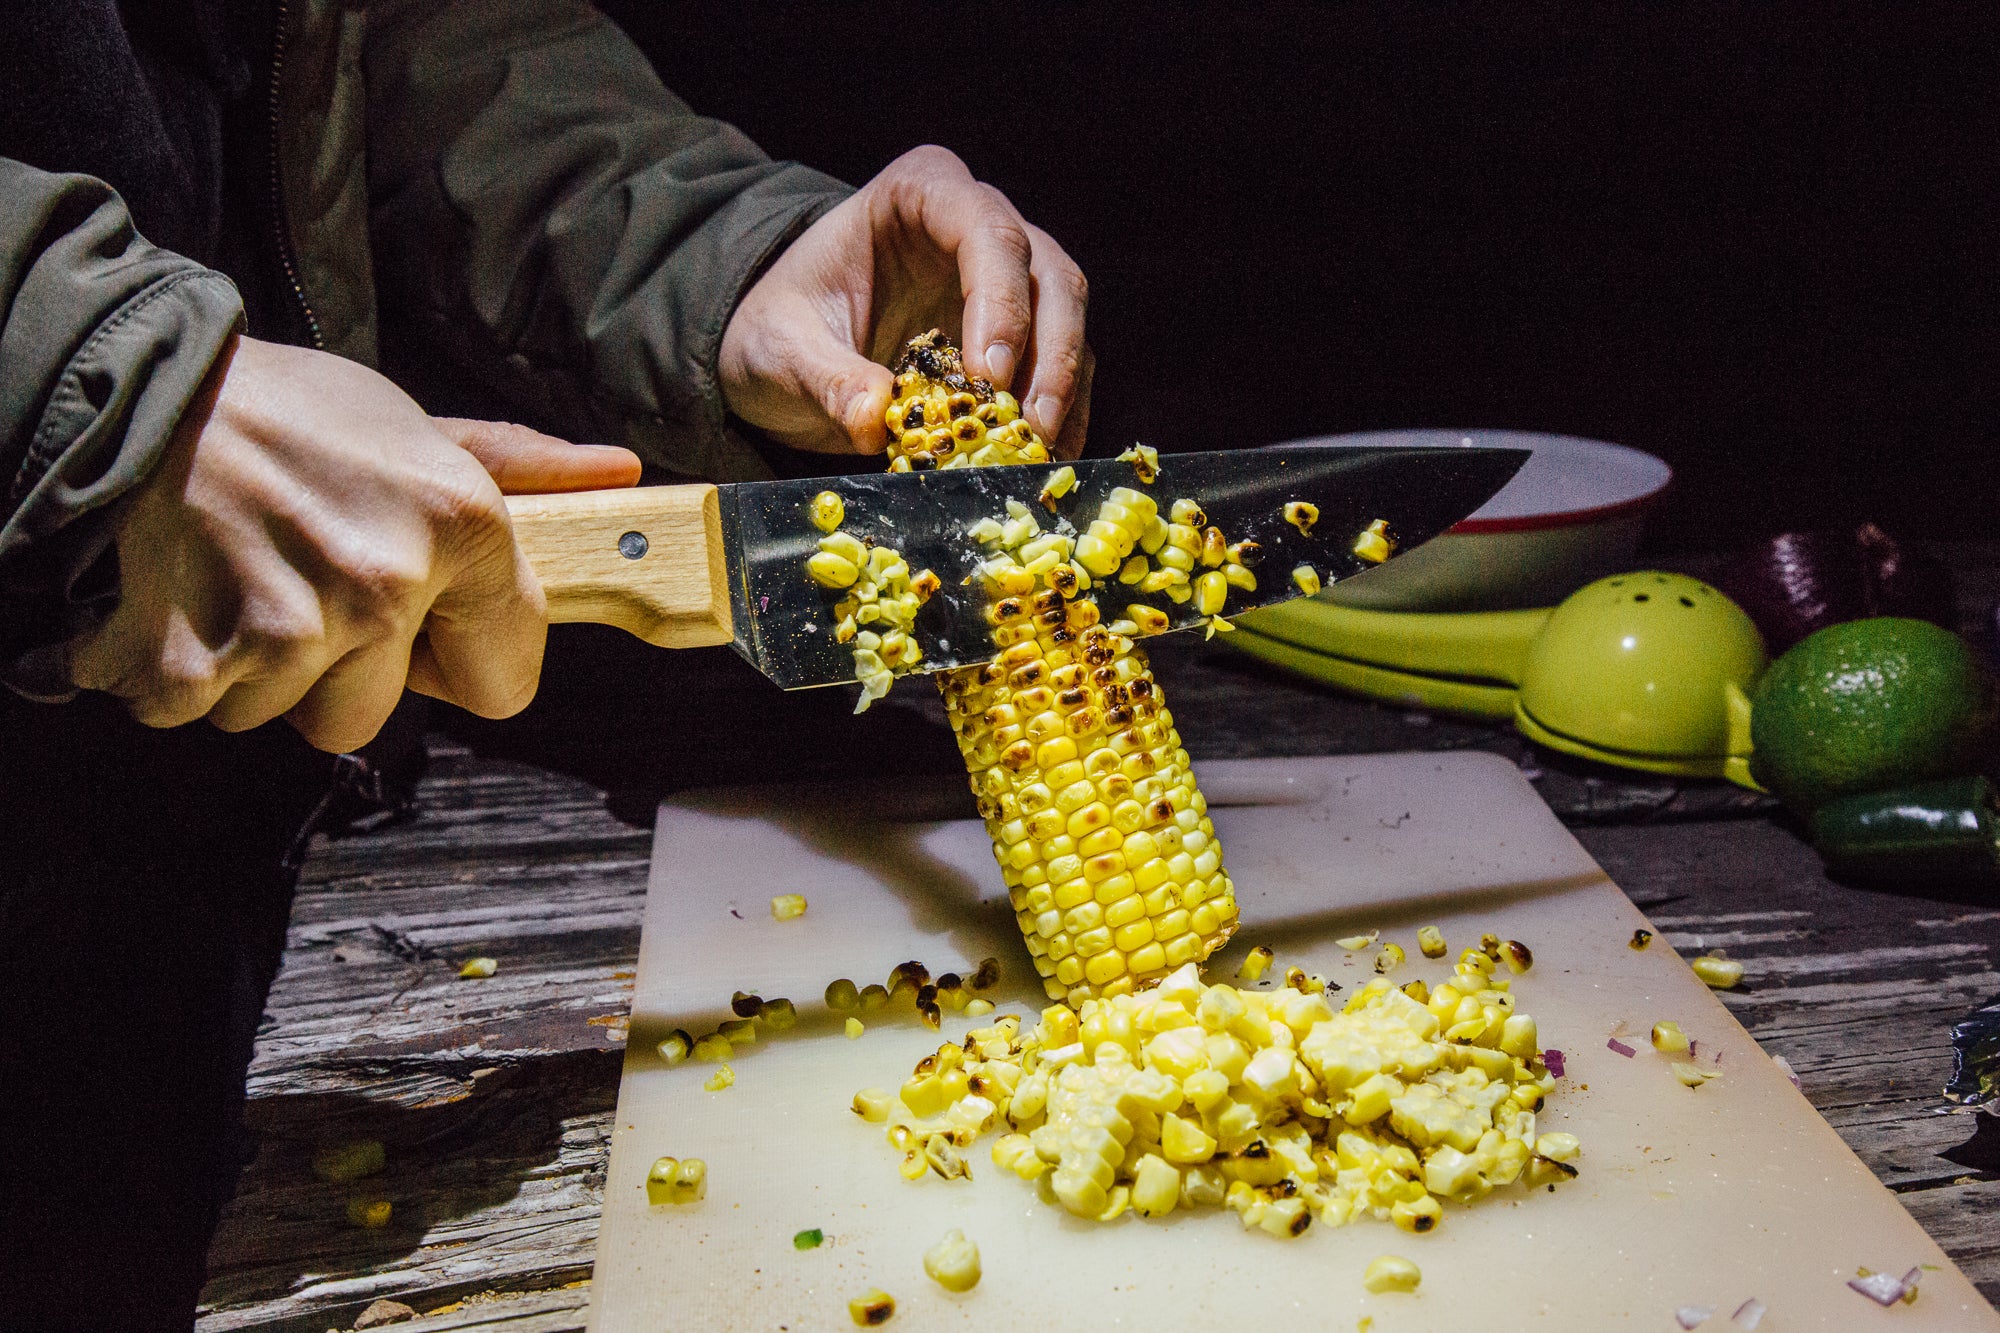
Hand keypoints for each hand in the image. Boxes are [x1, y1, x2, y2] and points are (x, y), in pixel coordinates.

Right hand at [68, 335, 640, 751]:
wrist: (134, 392)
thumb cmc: (284, 410)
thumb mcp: (416, 426)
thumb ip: (519, 470)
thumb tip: (618, 475)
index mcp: (459, 527)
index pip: (506, 683)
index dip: (461, 662)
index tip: (427, 631)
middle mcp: (386, 583)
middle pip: (375, 716)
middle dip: (340, 673)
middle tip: (306, 588)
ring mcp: (291, 630)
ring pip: (286, 715)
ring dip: (260, 670)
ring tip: (245, 577)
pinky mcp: (195, 663)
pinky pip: (201, 712)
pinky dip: (181, 672)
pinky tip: (188, 596)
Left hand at [719, 145, 1091, 459]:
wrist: (785, 344)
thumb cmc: (783, 323)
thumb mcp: (782, 349)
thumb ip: (825, 379)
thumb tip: (875, 422)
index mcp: (921, 194)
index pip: (987, 229)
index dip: (1000, 299)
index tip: (989, 374)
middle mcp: (979, 225)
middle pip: (1048, 276)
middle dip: (1050, 354)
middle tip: (1029, 426)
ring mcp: (1008, 279)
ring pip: (1067, 322)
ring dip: (1062, 391)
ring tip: (1037, 454)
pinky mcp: (1020, 335)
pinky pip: (1062, 368)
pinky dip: (1060, 416)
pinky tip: (1042, 461)